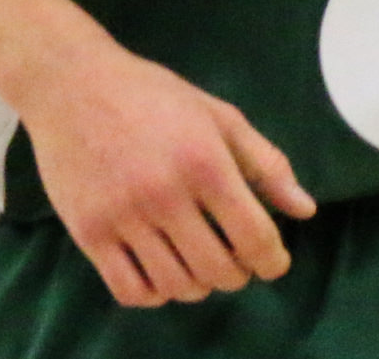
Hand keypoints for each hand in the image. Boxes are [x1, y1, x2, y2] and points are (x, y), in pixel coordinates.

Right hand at [15, 40, 317, 307]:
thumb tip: (305, 210)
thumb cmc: (154, 96)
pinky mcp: (88, 232)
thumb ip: (266, 164)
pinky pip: (130, 290)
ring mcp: (122, 217)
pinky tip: (162, 272)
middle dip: (238, 274)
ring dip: (199, 285)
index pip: (253, 237)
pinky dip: (155, 294)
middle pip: (218, 270)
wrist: (73, 85)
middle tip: (237, 261)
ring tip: (201, 265)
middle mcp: (165, 195)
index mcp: (205, 162)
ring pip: (176, 286)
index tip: (273, 263)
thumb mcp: (220, 116)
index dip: (272, 261)